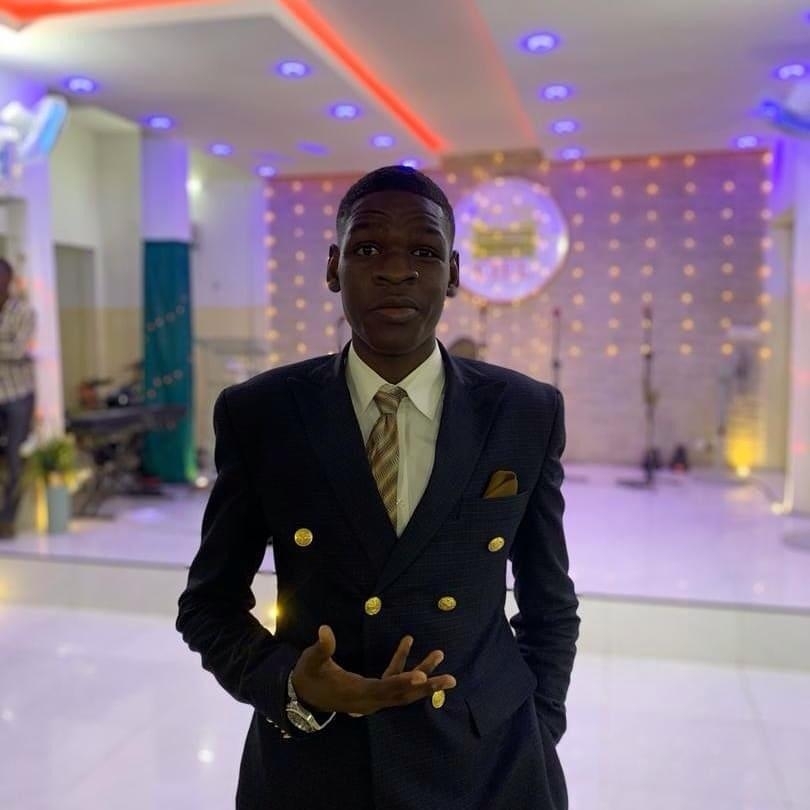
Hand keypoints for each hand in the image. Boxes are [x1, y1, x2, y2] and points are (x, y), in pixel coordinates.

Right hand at [291, 625, 455, 715]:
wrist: (304, 696)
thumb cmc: (309, 677)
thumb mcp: (311, 662)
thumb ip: (321, 648)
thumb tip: (324, 630)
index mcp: (357, 692)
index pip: (385, 688)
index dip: (403, 682)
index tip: (422, 676)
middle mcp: (370, 700)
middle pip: (403, 695)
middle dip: (427, 687)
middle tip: (451, 679)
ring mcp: (373, 698)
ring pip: (403, 690)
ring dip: (423, 677)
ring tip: (440, 656)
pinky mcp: (373, 691)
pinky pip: (393, 681)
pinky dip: (403, 666)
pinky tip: (408, 643)